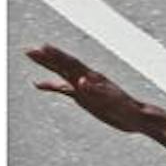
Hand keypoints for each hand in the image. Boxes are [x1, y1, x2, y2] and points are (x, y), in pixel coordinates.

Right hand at [27, 43, 160, 132]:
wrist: (137, 118)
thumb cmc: (127, 109)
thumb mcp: (112, 102)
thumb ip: (96, 91)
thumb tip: (82, 81)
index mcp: (93, 79)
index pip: (72, 64)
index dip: (58, 56)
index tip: (43, 47)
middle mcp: (86, 80)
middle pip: (63, 65)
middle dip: (47, 57)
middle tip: (29, 50)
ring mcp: (84, 88)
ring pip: (61, 74)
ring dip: (47, 66)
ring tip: (32, 56)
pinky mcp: (83, 97)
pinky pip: (63, 89)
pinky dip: (51, 86)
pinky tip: (39, 84)